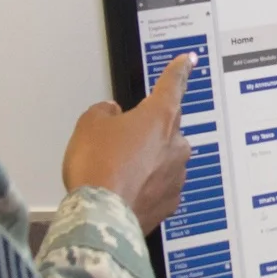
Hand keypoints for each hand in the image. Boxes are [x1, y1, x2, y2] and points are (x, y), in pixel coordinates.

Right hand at [62, 54, 192, 232]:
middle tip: (119, 145)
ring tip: (116, 173)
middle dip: (146, 133)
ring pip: (164, 159)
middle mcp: (176, 144)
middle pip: (165, 128)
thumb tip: (112, 114)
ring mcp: (176, 175)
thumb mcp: (89, 125)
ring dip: (146, 162)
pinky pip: (160, 186)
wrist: (101, 216)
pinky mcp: (170, 202)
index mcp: (159, 116)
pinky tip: (125, 191)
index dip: (179, 71)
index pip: (172, 85)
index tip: (187, 61)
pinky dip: (146, 186)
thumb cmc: (97, 167)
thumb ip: (104, 112)